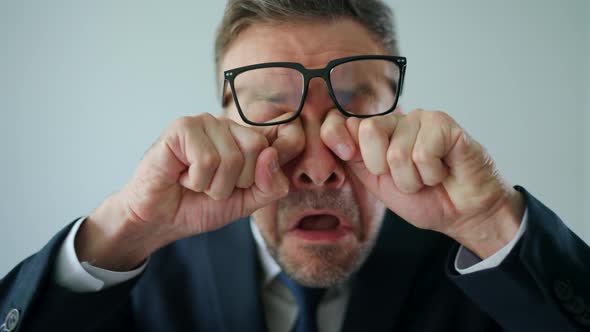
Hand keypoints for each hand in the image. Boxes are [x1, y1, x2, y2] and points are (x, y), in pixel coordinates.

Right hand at [77, 113, 303, 269]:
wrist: (160, 220)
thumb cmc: (199, 206)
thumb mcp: (246, 202)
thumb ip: (269, 185)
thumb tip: (271, 156)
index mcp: (248, 139)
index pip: (287, 135)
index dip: (277, 161)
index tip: (251, 182)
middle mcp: (229, 125)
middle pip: (258, 149)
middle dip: (236, 183)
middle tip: (213, 186)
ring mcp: (205, 123)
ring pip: (232, 158)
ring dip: (213, 186)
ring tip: (195, 182)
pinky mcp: (182, 127)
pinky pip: (207, 160)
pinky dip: (196, 180)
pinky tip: (182, 176)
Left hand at [321, 109, 524, 257]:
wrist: (461, 214)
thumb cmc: (422, 198)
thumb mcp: (375, 183)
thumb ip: (352, 158)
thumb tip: (332, 130)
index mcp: (373, 134)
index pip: (340, 121)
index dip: (337, 138)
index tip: (353, 158)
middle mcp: (394, 121)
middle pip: (368, 131)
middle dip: (385, 170)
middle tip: (406, 178)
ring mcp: (419, 118)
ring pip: (397, 152)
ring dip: (413, 179)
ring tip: (428, 177)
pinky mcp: (443, 123)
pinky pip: (424, 152)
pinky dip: (432, 173)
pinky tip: (442, 170)